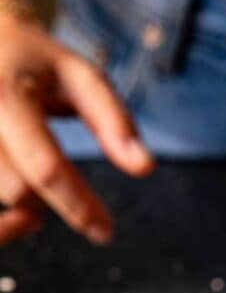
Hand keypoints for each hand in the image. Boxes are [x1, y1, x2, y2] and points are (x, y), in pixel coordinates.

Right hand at [0, 12, 153, 244]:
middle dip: (50, 197)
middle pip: (17, 190)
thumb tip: (144, 167)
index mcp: (4, 96)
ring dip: (22, 201)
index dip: (79, 205)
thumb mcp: (80, 75)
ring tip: (37, 176)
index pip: (45, 167)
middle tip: (66, 180)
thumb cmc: (36, 60)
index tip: (105, 232)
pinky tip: (20, 204)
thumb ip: (113, 119)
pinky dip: (3, 216)